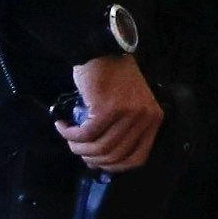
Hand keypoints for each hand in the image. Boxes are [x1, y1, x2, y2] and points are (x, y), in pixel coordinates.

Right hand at [59, 53, 161, 173]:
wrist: (102, 52)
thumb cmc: (114, 79)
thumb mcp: (129, 106)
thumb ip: (122, 130)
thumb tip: (100, 160)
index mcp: (153, 119)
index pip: (137, 158)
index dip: (114, 166)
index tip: (97, 163)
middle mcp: (144, 118)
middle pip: (114, 155)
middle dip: (92, 158)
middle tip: (78, 150)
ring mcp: (128, 114)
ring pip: (99, 147)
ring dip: (78, 147)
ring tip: (69, 138)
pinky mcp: (107, 109)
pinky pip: (86, 134)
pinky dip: (71, 134)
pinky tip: (63, 127)